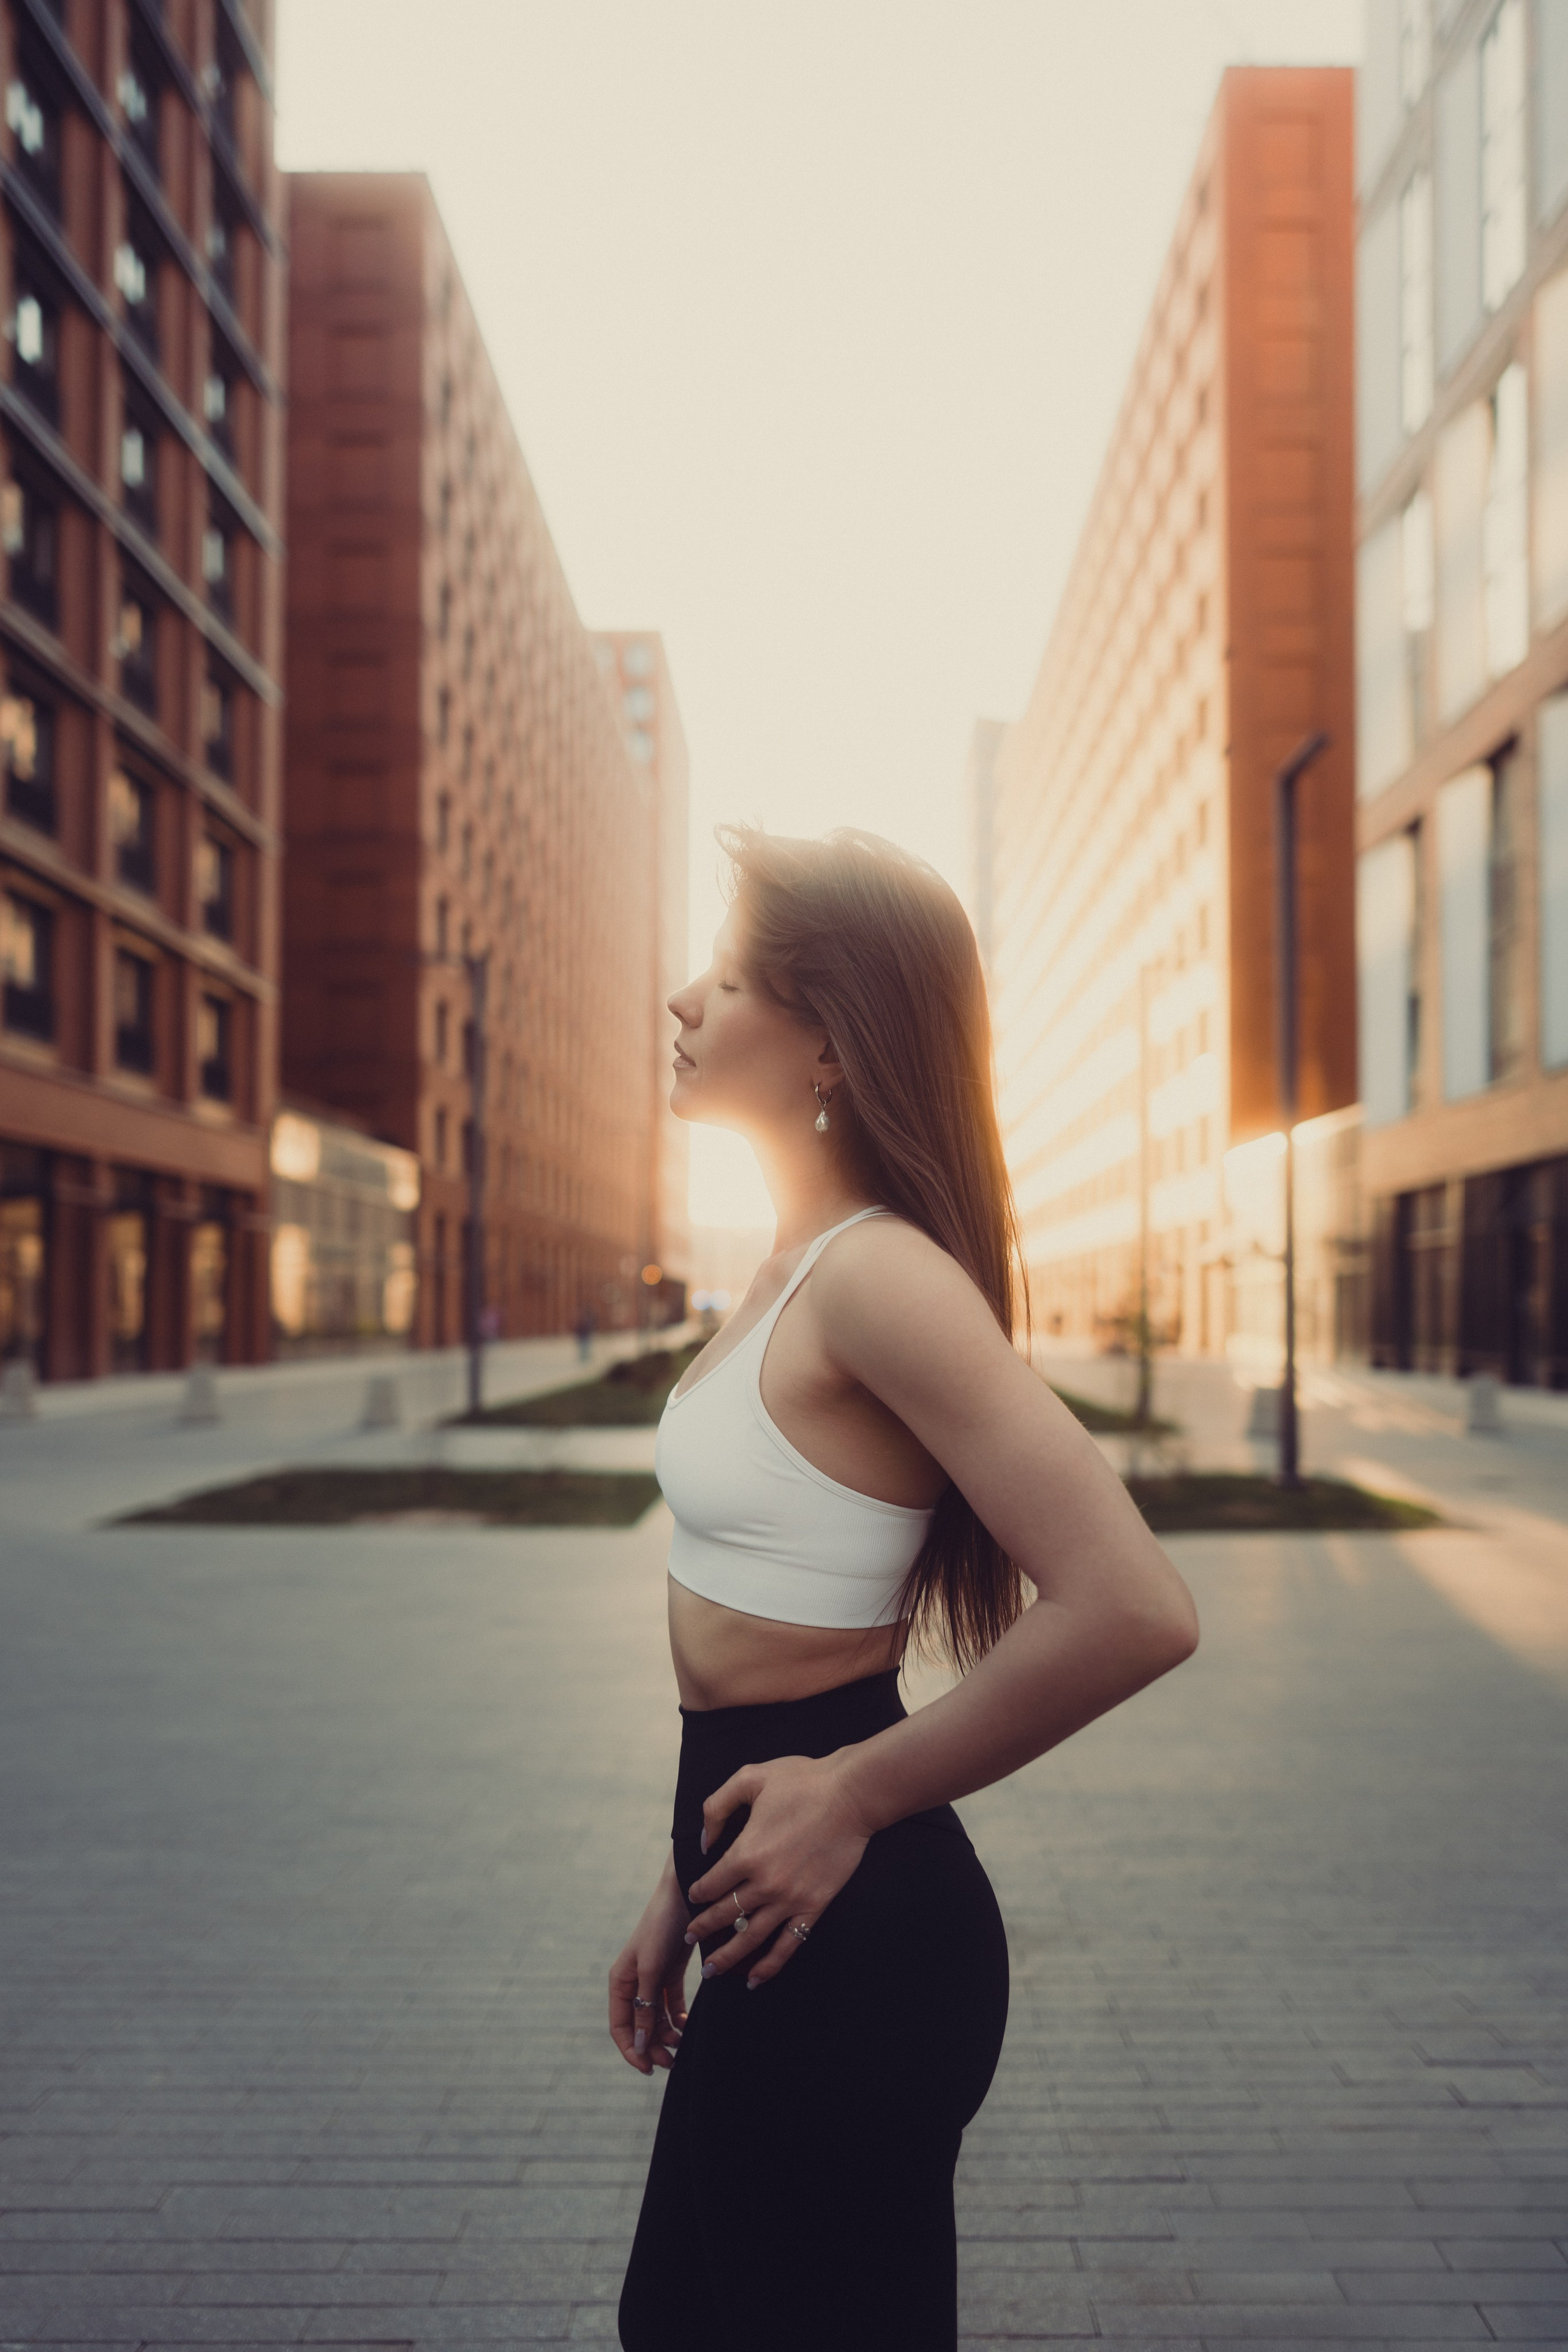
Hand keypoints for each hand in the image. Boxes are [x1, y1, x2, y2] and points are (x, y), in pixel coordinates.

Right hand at [608, 1858, 691, 2076]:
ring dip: (666, 2036)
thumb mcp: (651, 1969)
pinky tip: (687, 2027)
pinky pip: (670, 2004)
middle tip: (672, 2064)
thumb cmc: (661, 1927)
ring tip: (681, 2047)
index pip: (621, 2026)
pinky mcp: (670, 1972)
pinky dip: (677, 2019)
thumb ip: (645, 2007)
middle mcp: (634, 1982)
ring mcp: (652, 1978)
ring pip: (656, 2018)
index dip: (631, 2050)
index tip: (648, 2069)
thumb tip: (640, 2044)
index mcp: (620, 1981)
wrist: (685, 1894)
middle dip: (653, 2047)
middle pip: (639, 2026)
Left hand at [683, 1751, 871, 1989]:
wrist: (851, 1794)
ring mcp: (790, 1898)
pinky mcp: (814, 1905)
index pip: (710, 1884)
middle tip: (688, 1938)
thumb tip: (704, 1842)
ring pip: (751, 1937)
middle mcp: (764, 1882)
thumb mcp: (750, 1778)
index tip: (692, 1897)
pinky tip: (756, 1978)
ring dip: (728, 1956)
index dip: (697, 1892)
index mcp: (745, 1853)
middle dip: (703, 1929)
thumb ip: (718, 1806)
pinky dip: (770, 1964)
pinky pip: (788, 1943)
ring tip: (710, 1970)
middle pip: (725, 1914)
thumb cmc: (801, 1781)